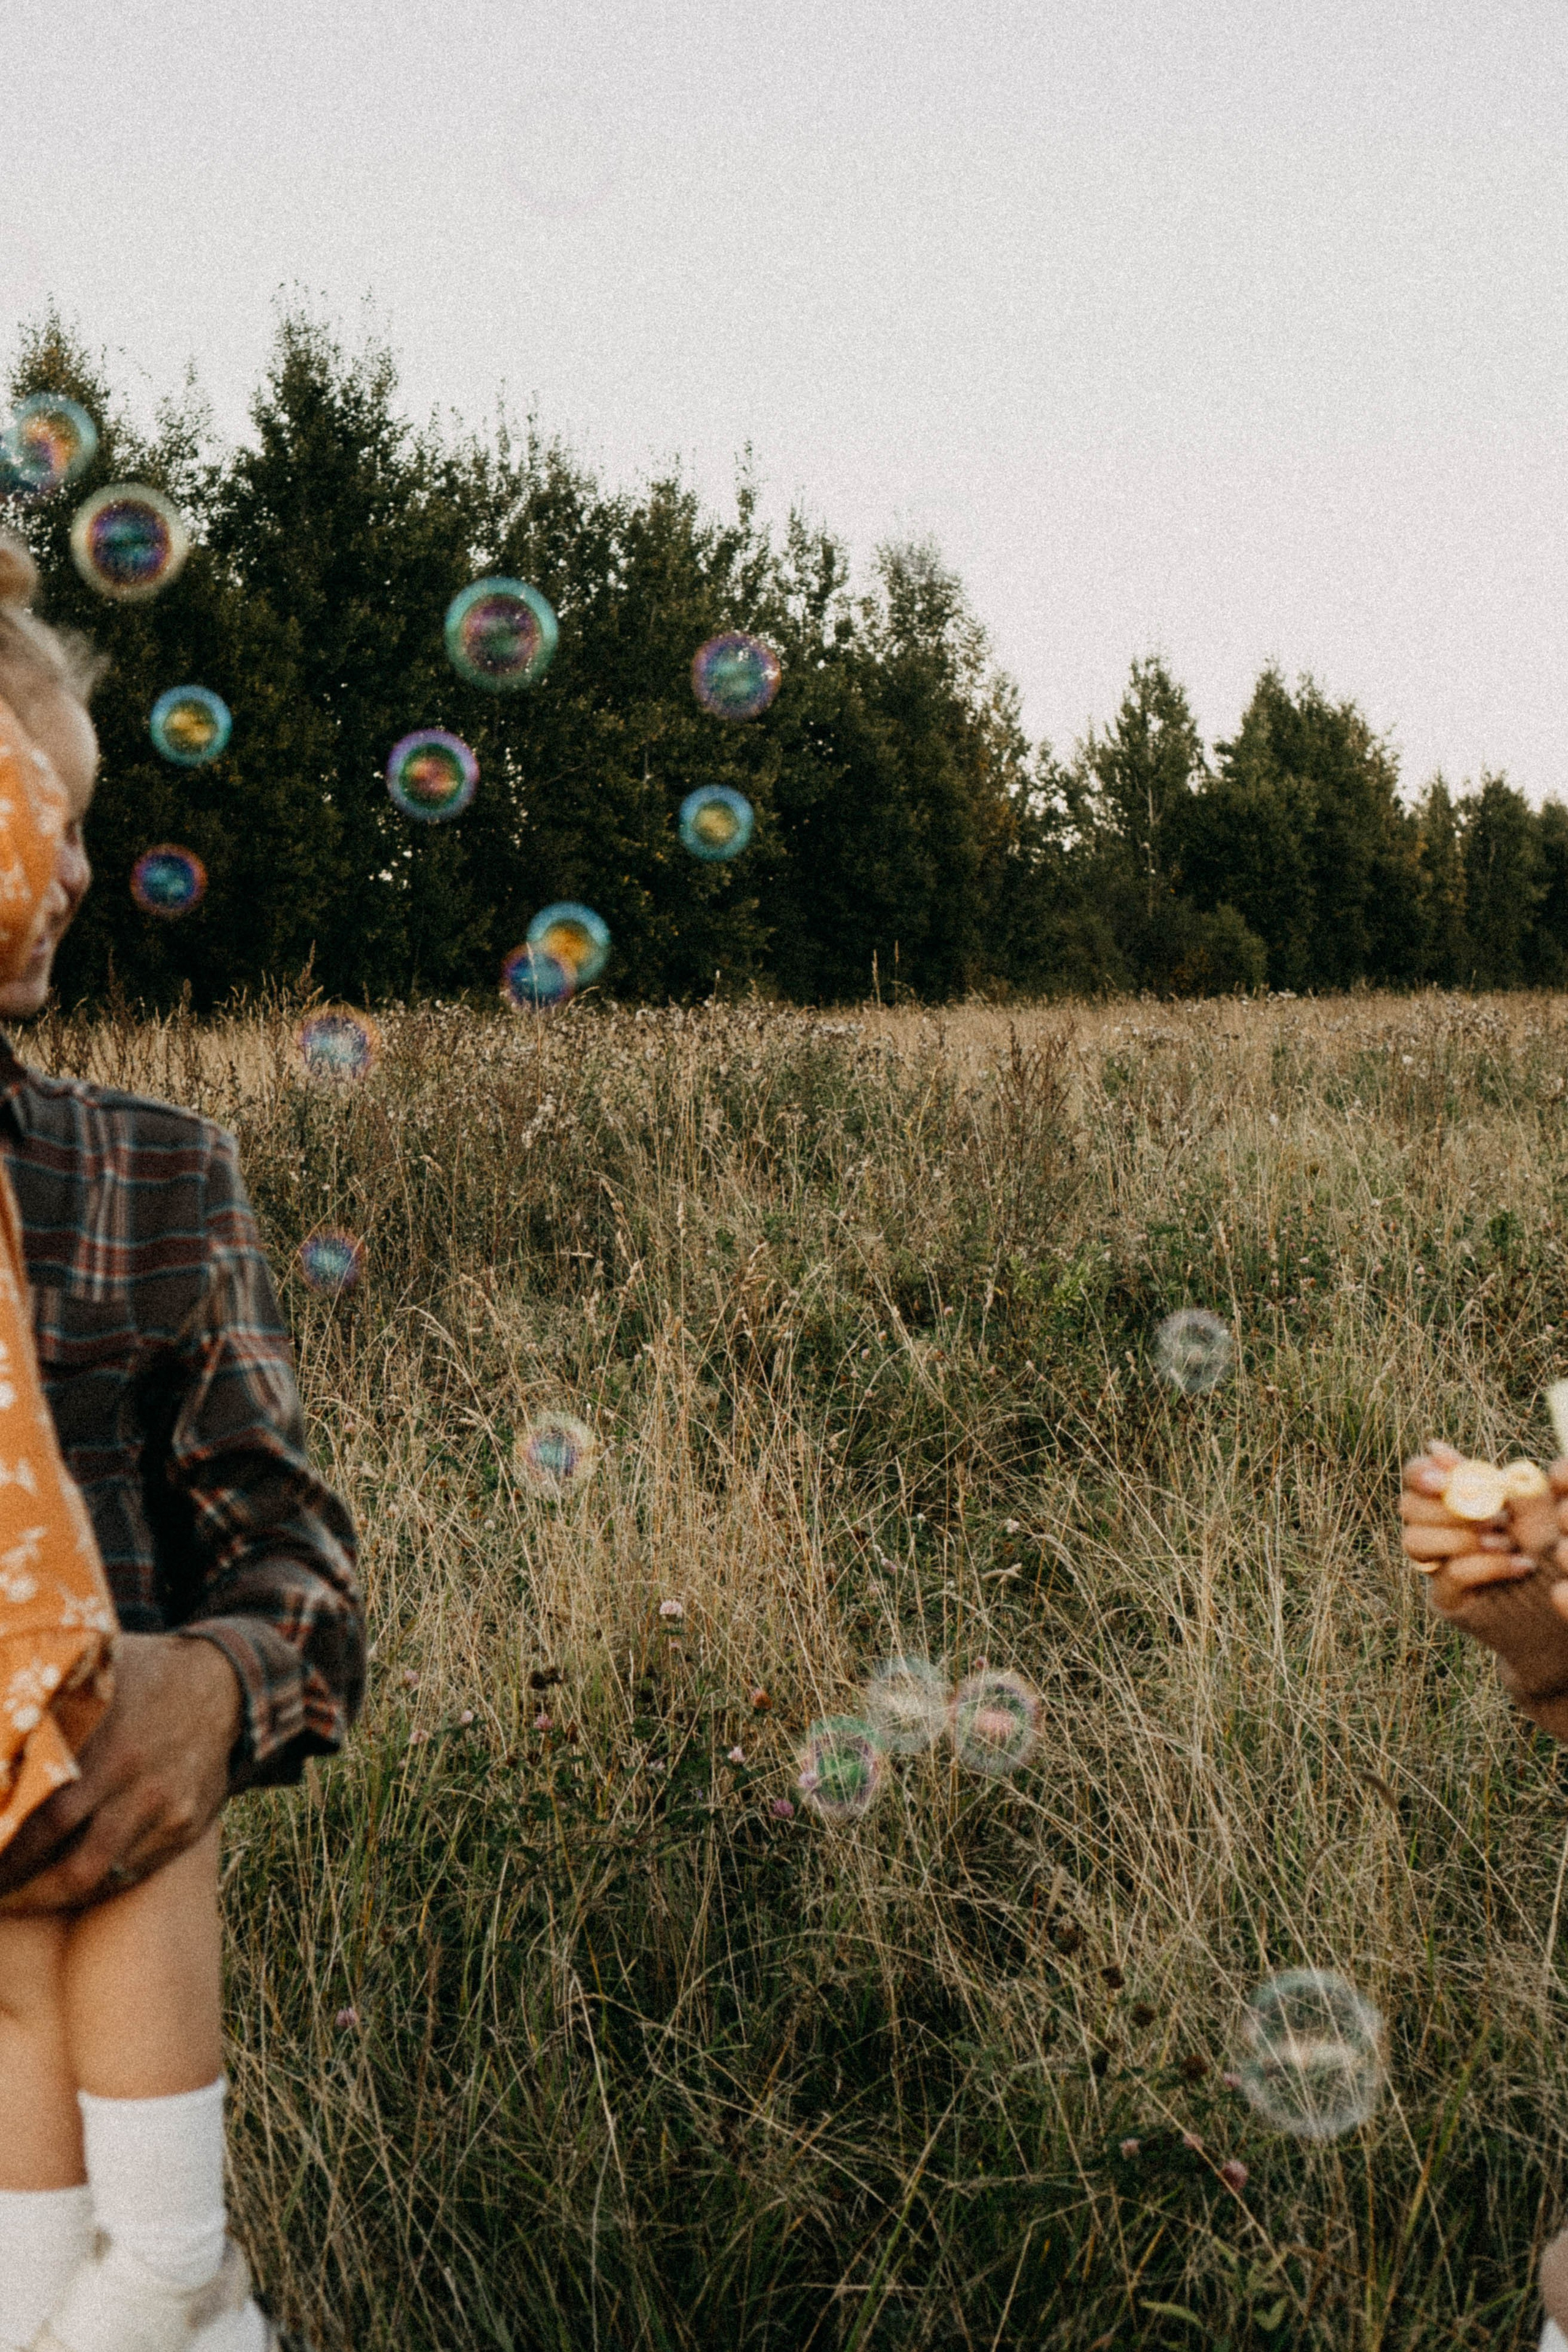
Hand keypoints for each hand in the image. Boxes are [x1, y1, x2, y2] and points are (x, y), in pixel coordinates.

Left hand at [0, 1634, 242, 1912]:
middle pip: (68, 1860)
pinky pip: (129, 1872)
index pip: (43, 1817)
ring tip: (15, 1897)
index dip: (6, 1849)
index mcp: (110, 1747)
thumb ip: (50, 1704)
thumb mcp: (97, 1675)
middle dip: (17, 1883)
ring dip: (48, 1896)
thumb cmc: (143, 1674)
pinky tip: (63, 1882)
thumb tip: (2, 1720)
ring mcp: (165, 1812)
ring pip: (98, 1877)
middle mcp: (139, 1786)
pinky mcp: (184, 1828)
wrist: (223, 1683)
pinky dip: (91, 1884)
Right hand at [1402, 1444, 1567, 1736]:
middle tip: (1494, 1515)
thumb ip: (1502, 1481)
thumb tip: (1447, 1450)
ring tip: (1505, 1541)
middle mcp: (1434, 1530)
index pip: (1415, 1476)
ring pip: (1415, 1541)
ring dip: (1462, 1537)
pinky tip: (1520, 1565)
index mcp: (1450, 1499)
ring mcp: (1435, 1565)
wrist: (1558, 1605)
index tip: (1444, 1479)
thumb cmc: (1549, 1549)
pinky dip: (1487, 1565)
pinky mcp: (1445, 1597)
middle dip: (1448, 1508)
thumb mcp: (1536, 1511)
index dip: (1421, 1473)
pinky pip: (1450, 1573)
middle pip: (1407, 1507)